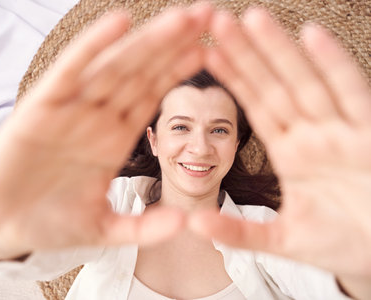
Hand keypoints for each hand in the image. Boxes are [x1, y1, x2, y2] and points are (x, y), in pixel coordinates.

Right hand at [0, 3, 212, 259]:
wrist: (3, 228)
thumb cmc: (51, 223)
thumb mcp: (104, 229)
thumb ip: (142, 227)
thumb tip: (183, 224)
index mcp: (114, 139)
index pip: (152, 96)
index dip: (178, 72)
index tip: (208, 49)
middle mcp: (96, 118)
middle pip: (140, 73)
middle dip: (172, 44)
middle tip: (205, 14)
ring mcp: (70, 110)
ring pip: (114, 66)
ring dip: (146, 40)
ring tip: (180, 18)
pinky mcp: (39, 108)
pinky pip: (70, 71)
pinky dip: (92, 47)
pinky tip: (118, 23)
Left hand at [190, 8, 370, 297]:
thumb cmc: (338, 244)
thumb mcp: (282, 240)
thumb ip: (238, 232)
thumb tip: (194, 224)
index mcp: (290, 153)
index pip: (256, 107)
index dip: (233, 79)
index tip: (206, 53)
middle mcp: (313, 135)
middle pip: (274, 85)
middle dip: (247, 54)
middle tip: (217, 20)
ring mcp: (342, 131)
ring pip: (306, 82)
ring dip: (280, 50)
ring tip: (252, 18)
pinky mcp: (370, 135)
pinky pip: (351, 93)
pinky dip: (333, 65)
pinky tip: (311, 36)